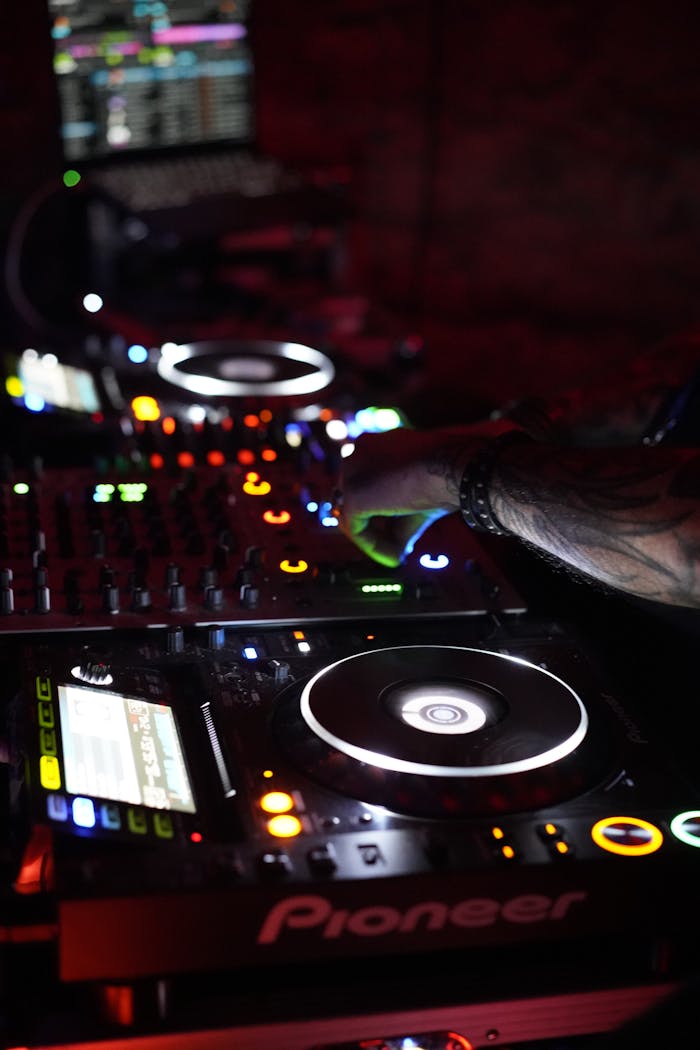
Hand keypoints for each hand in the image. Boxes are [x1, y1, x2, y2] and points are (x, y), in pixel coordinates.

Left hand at [338, 426, 490, 566]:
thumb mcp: (418, 497)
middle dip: (371, 526)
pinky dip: (374, 546)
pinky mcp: (354, 494)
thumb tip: (397, 551)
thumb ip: (400, 519)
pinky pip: (356, 529)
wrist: (454, 467)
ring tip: (399, 555)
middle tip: (395, 549)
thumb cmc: (447, 475)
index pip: (363, 481)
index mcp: (374, 444)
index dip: (377, 510)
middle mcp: (357, 452)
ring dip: (374, 540)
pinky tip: (396, 556)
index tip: (396, 532)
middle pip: (352, 498)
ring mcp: (352, 472)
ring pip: (353, 515)